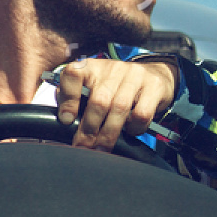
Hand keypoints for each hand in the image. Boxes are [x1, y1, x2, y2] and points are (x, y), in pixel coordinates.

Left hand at [54, 57, 177, 151]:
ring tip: (101, 150)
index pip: (73, 75)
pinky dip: (134, 128)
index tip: (66, 120)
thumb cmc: (115, 87)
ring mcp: (134, 75)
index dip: (68, 99)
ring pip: (119, 108)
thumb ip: (75, 98)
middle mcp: (111, 68)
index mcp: (90, 67)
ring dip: (108, 134)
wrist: (154, 75)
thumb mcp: (93, 87)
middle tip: (83, 148)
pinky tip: (129, 132)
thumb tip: (63, 117)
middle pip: (98, 100)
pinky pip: (141, 113)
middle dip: (89, 129)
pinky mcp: (153, 86)